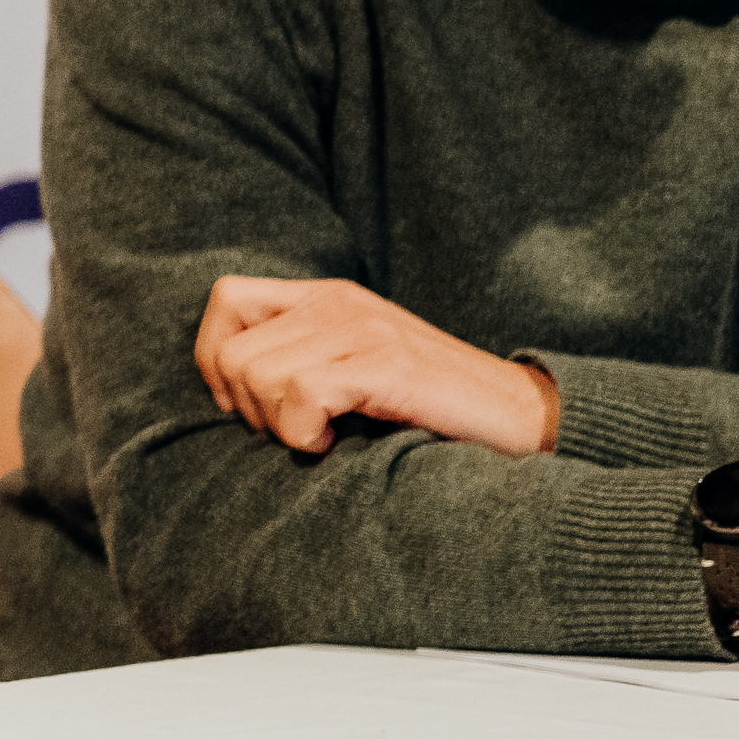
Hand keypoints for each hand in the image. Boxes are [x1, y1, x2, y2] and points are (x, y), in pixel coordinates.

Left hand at [196, 276, 560, 457]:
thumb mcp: (351, 371)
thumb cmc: (429, 409)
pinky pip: (300, 396)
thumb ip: (297, 361)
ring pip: (257, 375)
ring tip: (327, 434)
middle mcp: (338, 301)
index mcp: (325, 297)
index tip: (252, 405)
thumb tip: (224, 390)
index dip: (217, 358)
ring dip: (281, 424)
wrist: (521, 421)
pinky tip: (340, 441)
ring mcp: (363, 328)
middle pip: (232, 353)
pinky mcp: (386, 363)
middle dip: (250, 408)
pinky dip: (306, 433)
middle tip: (299, 429)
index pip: (225, 299)